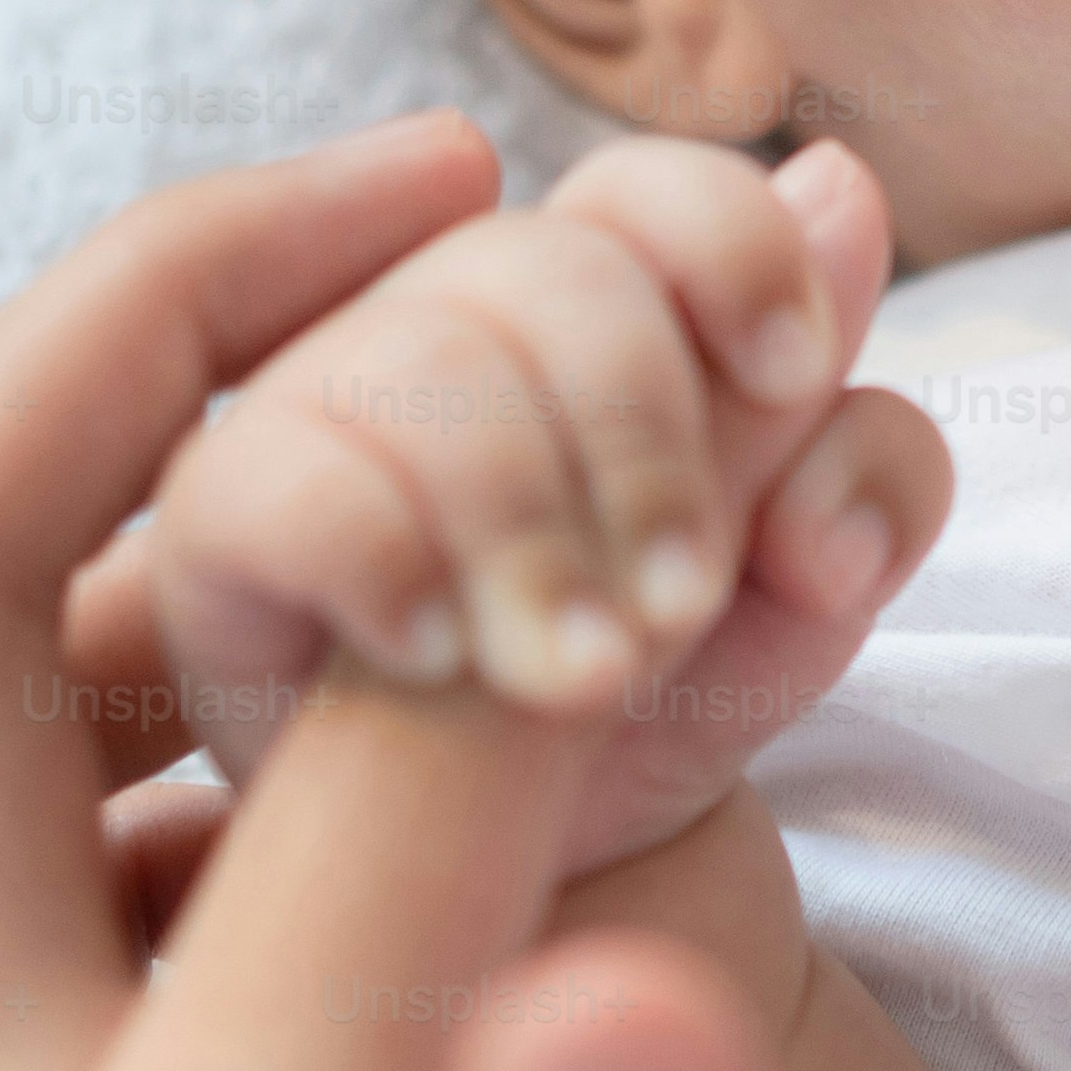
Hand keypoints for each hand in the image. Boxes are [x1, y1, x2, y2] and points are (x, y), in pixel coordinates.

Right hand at [92, 132, 954, 881]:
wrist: (518, 878)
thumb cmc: (654, 700)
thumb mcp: (795, 596)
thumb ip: (851, 435)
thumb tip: (846, 203)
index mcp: (598, 306)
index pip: (653, 192)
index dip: (735, 252)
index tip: (799, 375)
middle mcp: (450, 318)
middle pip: (550, 263)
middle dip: (649, 437)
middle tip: (685, 604)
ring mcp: (322, 403)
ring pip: (428, 358)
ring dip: (536, 524)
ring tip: (588, 675)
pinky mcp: (219, 517)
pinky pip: (284, 475)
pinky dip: (385, 556)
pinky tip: (443, 652)